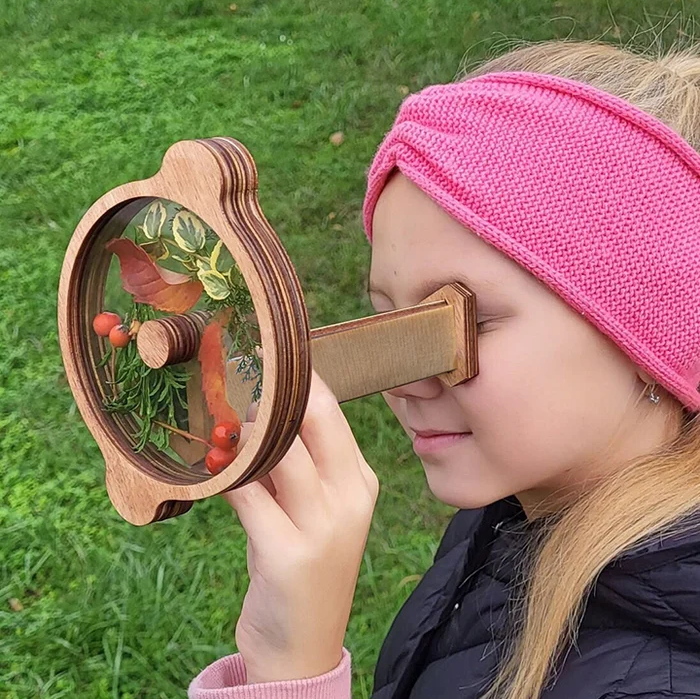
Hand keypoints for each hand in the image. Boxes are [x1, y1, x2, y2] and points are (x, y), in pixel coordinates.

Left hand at [223, 368, 379, 683]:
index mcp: (361, 481)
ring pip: (281, 450)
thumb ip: (293, 466)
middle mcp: (350, 497)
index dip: (299, 377)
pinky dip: (227, 472)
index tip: (265, 355)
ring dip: (244, 429)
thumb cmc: (302, 564)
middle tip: (235, 367)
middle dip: (273, 390)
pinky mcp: (288, 554)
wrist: (303, 643)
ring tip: (218, 415)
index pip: (331, 410)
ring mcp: (324, 527)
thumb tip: (254, 415)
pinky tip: (210, 465)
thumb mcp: (311, 510)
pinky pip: (248, 493)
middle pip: (314, 418)